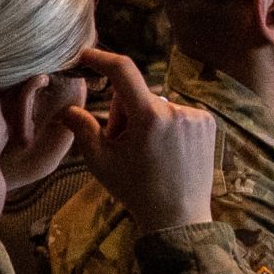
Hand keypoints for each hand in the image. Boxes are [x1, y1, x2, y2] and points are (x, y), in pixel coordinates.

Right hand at [59, 47, 215, 232]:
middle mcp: (176, 110)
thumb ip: (81, 128)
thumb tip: (64, 109)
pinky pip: (178, 114)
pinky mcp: (208, 123)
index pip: (123, 70)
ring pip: (157, 106)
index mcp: (149, 117)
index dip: (102, 58)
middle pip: (137, 95)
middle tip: (124, 145)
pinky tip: (168, 152)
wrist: (179, 217)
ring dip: (147, 121)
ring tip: (149, 154)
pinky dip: (168, 126)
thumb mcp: (100, 161)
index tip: (87, 55)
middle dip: (124, 114)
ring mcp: (196, 116)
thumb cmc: (136, 190)